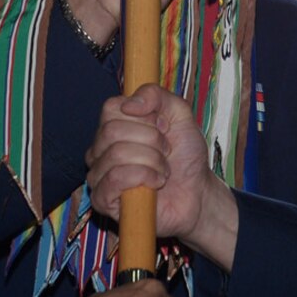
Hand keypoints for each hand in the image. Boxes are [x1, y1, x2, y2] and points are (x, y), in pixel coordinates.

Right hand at [86, 84, 237, 266]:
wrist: (198, 194)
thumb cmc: (185, 156)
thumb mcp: (179, 114)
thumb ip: (157, 96)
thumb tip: (129, 104)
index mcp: (113, 126)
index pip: (111, 108)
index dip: (144, 116)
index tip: (163, 127)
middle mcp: (100, 149)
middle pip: (112, 131)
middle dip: (151, 140)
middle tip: (166, 152)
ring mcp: (98, 175)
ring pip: (116, 154)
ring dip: (152, 161)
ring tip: (163, 170)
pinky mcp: (102, 200)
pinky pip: (115, 179)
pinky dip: (143, 177)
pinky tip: (155, 183)